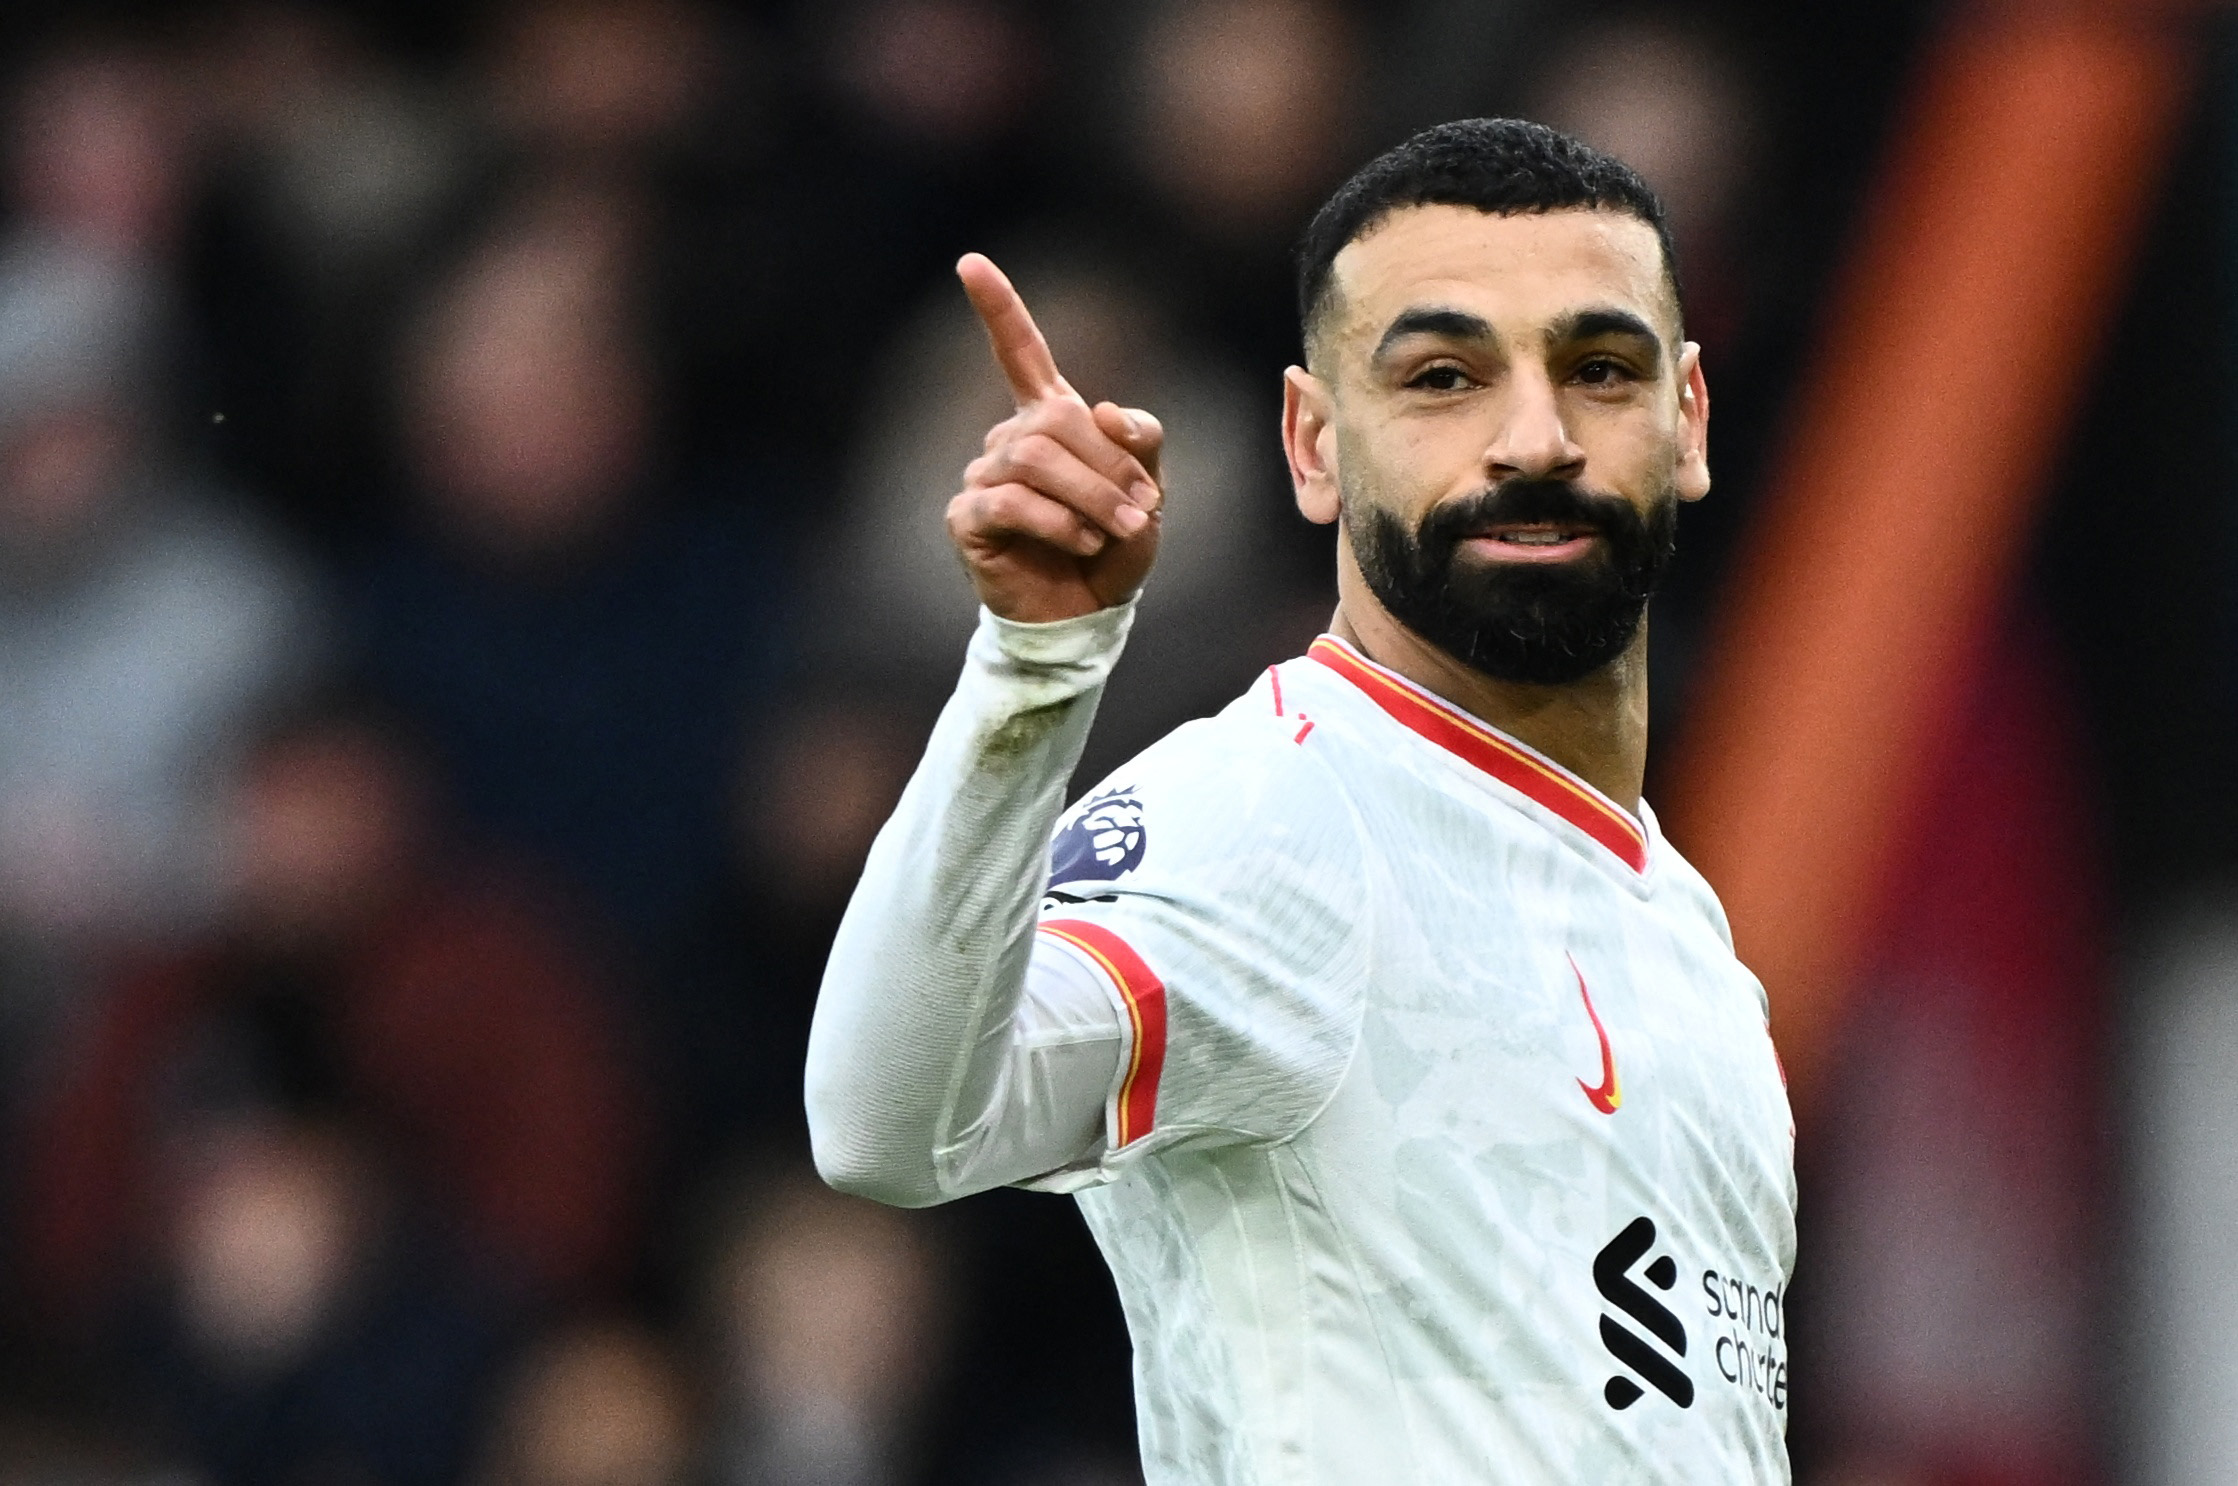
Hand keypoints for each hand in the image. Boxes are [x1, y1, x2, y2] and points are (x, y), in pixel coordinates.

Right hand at [946, 253, 1164, 623]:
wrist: (1086, 615)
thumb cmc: (1113, 548)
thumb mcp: (1147, 492)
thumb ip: (1140, 444)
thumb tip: (1106, 409)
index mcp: (1049, 419)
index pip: (1020, 353)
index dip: (998, 309)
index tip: (970, 263)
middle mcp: (1009, 438)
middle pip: (1056, 419)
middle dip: (1109, 464)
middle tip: (1144, 509)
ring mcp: (984, 476)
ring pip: (1035, 457)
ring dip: (1091, 496)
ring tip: (1115, 532)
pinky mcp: (968, 517)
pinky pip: (1011, 500)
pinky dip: (1057, 522)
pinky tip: (1079, 544)